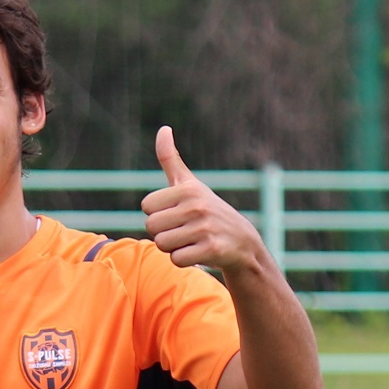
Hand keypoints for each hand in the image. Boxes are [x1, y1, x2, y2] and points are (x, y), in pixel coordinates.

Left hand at [141, 126, 263, 271]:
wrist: (242, 242)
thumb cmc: (207, 211)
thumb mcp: (189, 184)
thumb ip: (170, 159)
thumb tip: (163, 128)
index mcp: (187, 189)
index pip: (146, 206)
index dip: (158, 214)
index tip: (177, 213)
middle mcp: (196, 206)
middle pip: (151, 227)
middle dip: (164, 233)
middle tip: (185, 230)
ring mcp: (204, 228)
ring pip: (162, 244)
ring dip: (173, 248)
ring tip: (192, 241)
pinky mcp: (211, 249)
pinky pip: (176, 260)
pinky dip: (184, 260)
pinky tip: (199, 252)